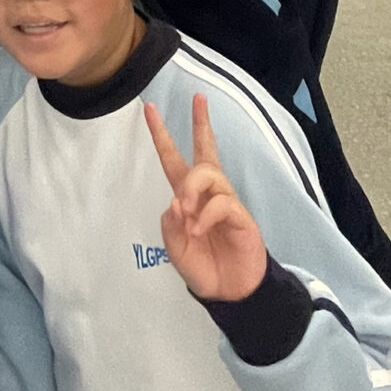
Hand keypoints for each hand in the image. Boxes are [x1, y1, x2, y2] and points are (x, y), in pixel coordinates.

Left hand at [144, 93, 267, 304]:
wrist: (229, 292)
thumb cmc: (202, 266)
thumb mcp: (174, 246)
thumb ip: (169, 223)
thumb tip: (176, 201)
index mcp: (187, 197)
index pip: (173, 159)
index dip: (162, 135)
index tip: (150, 109)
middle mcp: (207, 194)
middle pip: (206, 151)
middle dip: (201, 123)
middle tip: (198, 99)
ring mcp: (226, 203)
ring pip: (209, 174)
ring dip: (191, 188)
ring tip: (185, 211)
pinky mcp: (240, 217)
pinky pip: (221, 203)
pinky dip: (205, 214)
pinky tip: (198, 229)